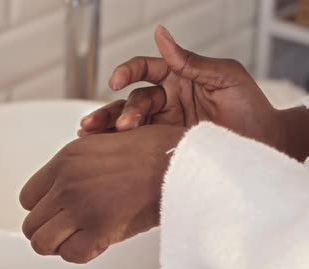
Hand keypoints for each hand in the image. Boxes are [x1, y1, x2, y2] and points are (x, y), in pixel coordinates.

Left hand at [20, 125, 185, 263]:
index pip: (27, 199)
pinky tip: (99, 243)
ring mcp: (80, 205)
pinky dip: (82, 254)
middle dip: (49, 233)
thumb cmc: (151, 152)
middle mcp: (65, 183)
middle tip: (71, 233)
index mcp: (63, 161)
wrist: (179, 161)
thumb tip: (59, 189)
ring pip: (41, 243)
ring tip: (81, 239)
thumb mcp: (102, 144)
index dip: (43, 211)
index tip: (60, 215)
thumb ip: (76, 166)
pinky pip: (71, 255)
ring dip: (60, 246)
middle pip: (30, 224)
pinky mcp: (99, 228)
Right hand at [79, 26, 281, 149]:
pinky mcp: (162, 146)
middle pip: (133, 99)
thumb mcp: (225, 77)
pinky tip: (100, 146)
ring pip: (128, 122)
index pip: (145, 69)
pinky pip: (136, 143)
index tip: (116, 80)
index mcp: (178, 77)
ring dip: (110, 126)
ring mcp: (163, 124)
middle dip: (122, 110)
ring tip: (92, 134)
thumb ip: (190, 60)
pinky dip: (116, 144)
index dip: (128, 72)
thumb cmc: (251, 108)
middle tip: (123, 125)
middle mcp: (167, 100)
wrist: (264, 145)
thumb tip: (161, 34)